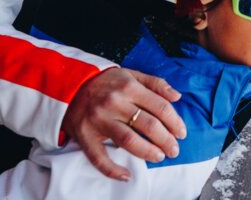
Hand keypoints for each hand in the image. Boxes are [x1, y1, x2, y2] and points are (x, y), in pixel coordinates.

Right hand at [61, 67, 186, 180]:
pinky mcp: (84, 135)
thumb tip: (177, 96)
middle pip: (148, 125)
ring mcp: (99, 120)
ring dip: (147, 152)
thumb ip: (156, 83)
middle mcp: (115, 103)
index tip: (182, 133)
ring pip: (128, 140)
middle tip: (174, 150)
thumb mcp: (132, 74)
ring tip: (159, 157)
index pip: (160, 107)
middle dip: (166, 140)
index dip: (175, 122)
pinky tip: (126, 175)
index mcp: (130, 87)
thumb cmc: (106, 81)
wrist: (68, 84)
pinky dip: (112, 169)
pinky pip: (98, 157)